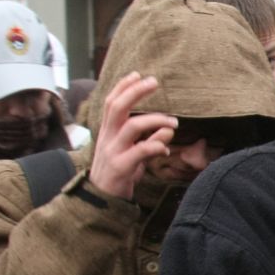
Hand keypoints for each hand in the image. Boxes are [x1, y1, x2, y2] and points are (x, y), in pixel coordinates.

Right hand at [87, 73, 175, 201]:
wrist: (101, 200)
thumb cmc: (120, 173)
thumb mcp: (133, 153)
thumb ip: (149, 139)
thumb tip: (168, 129)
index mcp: (108, 131)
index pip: (111, 102)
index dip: (123, 87)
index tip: (138, 74)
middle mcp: (108, 137)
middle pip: (117, 107)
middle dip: (135, 91)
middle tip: (154, 81)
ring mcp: (112, 151)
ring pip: (131, 126)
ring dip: (155, 120)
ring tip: (174, 121)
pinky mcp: (120, 167)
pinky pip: (139, 151)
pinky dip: (155, 146)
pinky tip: (165, 149)